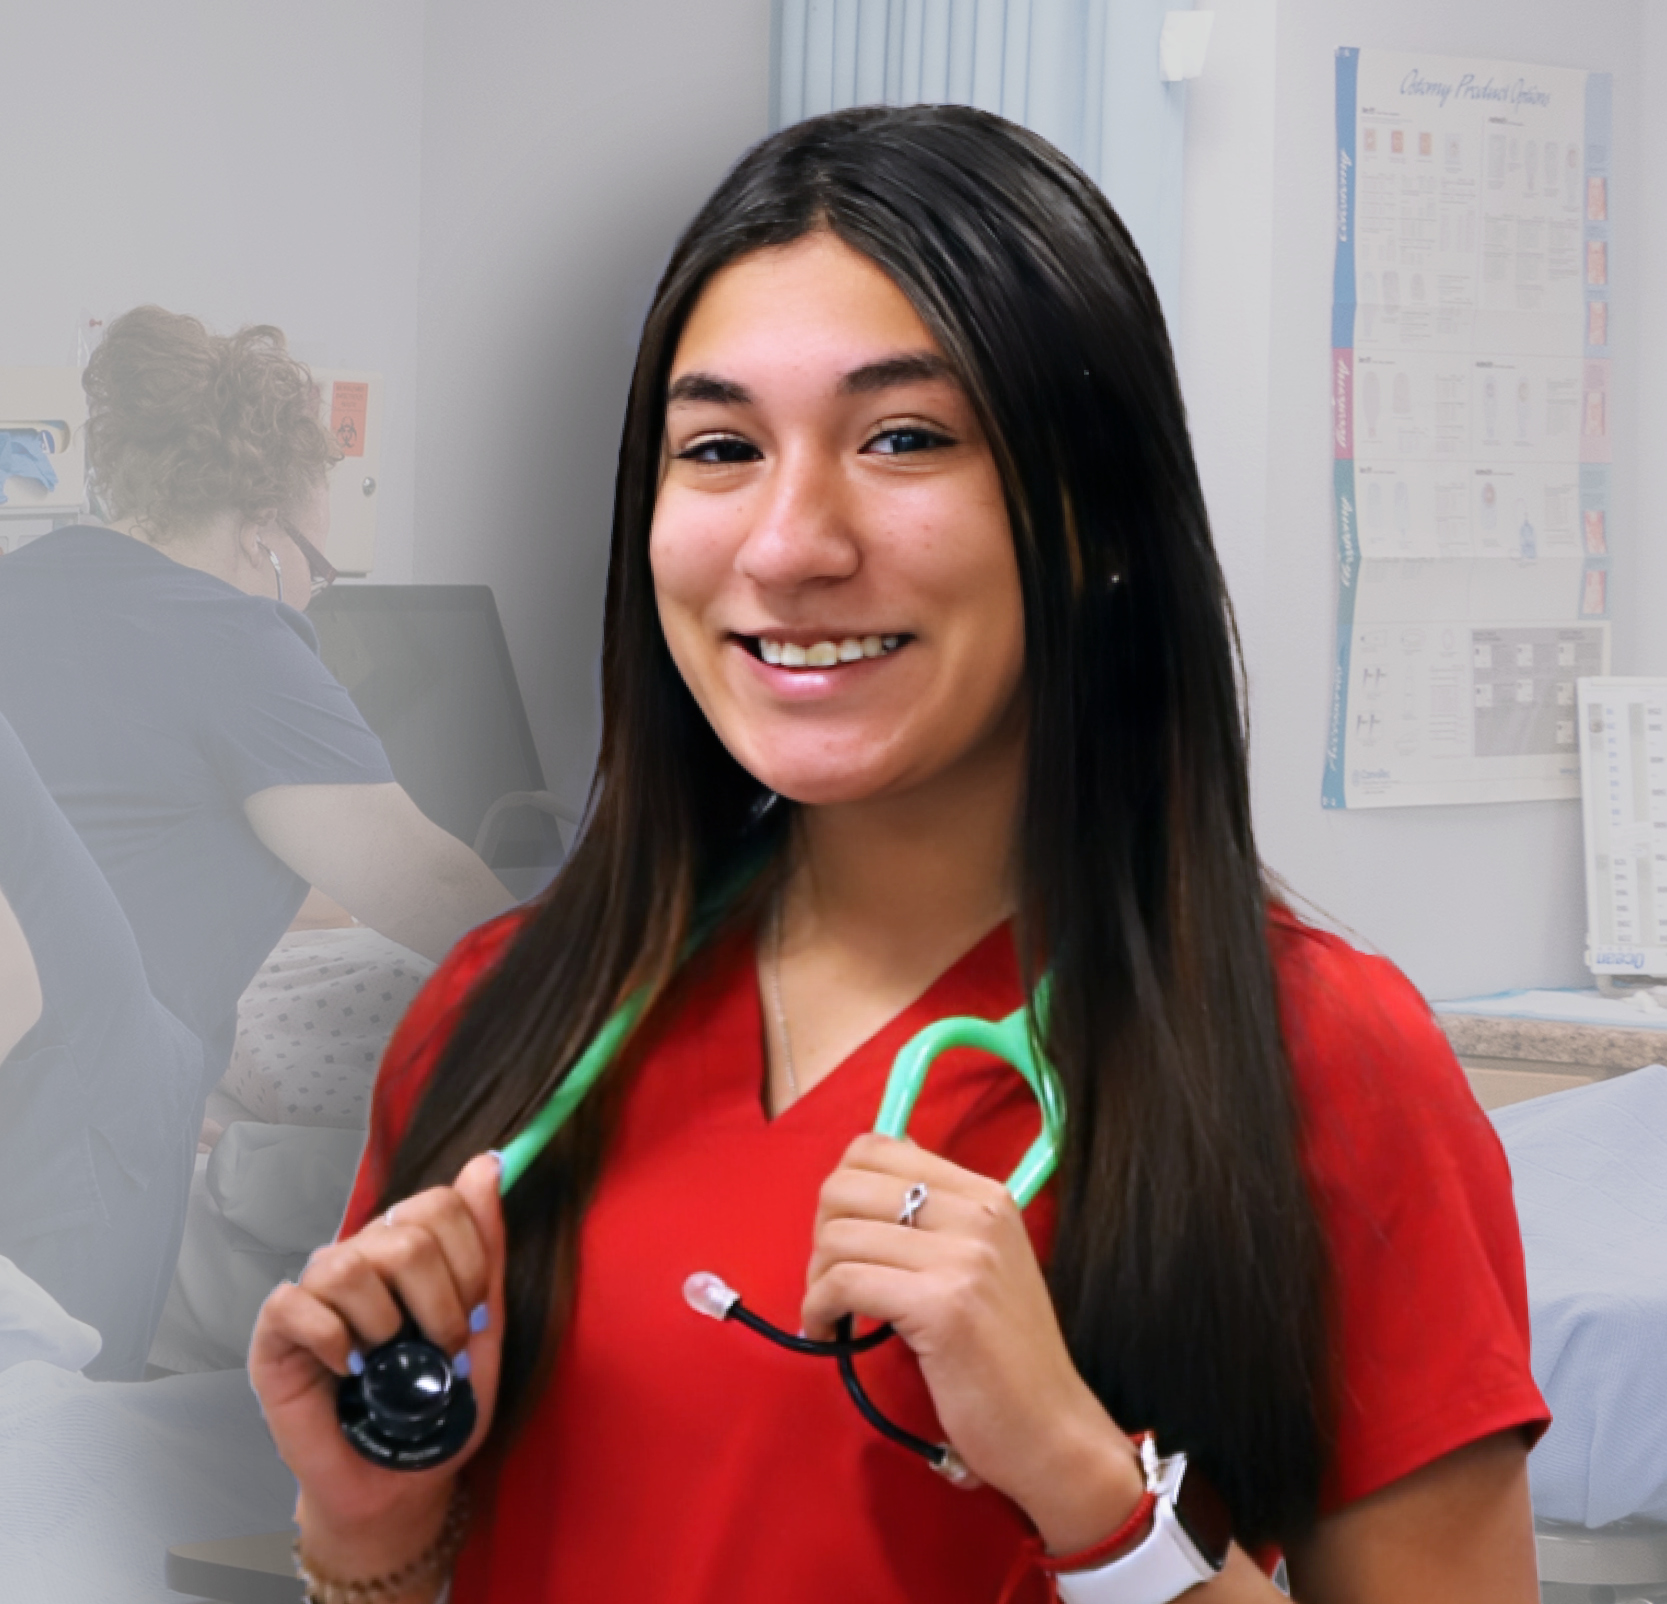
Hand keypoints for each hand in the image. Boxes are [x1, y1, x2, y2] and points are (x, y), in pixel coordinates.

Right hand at [248, 1153, 505, 1561]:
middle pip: (404, 1235)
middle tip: (438, 1351)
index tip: (477, 1313)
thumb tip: (488, 1163)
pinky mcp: (275, 1330)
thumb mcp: (484, 1327)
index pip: (440, 1202)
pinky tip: (345, 1370)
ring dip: (384, 1327)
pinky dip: (331, 1341)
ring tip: (385, 1362)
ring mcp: (316, 1290)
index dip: (470, 1259)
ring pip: (349, 1266)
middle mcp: (361, 1256)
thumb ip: (487, 1248)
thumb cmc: (440, 1407)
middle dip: (438, 1304)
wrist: (399, 1484)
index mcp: (410, 1247)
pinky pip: (296, 1304)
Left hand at [801, 1134, 1144, 1551]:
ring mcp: (963, 1256)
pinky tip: (829, 1331)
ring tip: (832, 1312)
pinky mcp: (942, 1305)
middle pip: (846, 1185)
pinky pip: (845, 1282)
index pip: (878, 1148)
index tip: (846, 1239)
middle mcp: (977, 1212)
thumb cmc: (1004, 1356)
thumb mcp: (979, 1265)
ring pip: (839, 1236)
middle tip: (832, 1279)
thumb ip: (932, 1222)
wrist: (1051, 1430)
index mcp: (985, 1194)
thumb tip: (858, 1183)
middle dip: (821, 1233)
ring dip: (817, 1279)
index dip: (841, 1191)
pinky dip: (820, 1308)